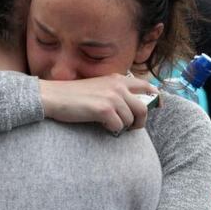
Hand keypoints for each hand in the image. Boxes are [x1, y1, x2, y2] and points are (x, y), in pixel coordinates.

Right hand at [39, 74, 158, 132]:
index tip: (158, 107)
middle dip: (140, 122)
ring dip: (123, 127)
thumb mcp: (98, 87)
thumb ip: (115, 92)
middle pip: (144, 108)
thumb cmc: (73, 96)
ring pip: (131, 120)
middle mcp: (118, 86)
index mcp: (118, 79)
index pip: (147, 87)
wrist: (53, 97)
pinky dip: (112, 130)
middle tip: (132, 128)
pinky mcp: (104, 109)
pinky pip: (119, 127)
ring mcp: (112, 97)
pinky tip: (102, 127)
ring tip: (111, 126)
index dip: (156, 99)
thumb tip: (132, 106)